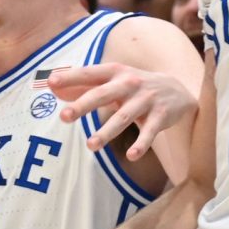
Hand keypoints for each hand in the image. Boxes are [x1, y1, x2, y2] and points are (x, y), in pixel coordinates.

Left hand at [47, 63, 196, 153]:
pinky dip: (141, 144)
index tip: (51, 82)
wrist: (177, 88)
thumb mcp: (113, 80)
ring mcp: (146, 100)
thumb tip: (52, 88)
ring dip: (107, 131)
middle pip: (103, 94)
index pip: (89, 73)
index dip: (71, 77)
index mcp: (115, 72)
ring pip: (123, 117)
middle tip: (64, 116)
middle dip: (84, 105)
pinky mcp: (161, 116)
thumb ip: (84, 84)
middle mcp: (130, 83)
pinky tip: (131, 156)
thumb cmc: (134, 86)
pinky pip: (149, 132)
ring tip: (90, 145)